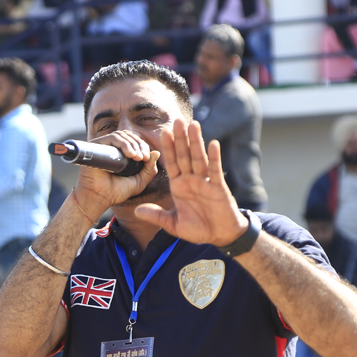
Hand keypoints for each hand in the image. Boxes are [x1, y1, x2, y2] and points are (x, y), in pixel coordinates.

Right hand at [73, 129, 161, 217]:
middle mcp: (112, 147)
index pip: (135, 142)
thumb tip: (157, 152)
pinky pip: (113, 138)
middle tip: (144, 158)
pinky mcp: (97, 145)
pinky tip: (130, 155)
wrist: (99, 197)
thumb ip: (149, 169)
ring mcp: (104, 145)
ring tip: (137, 157)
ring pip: (122, 135)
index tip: (147, 158)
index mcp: (122, 154)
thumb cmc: (116, 192)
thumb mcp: (139, 181)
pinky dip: (124, 144)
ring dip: (133, 144)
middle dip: (140, 145)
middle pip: (130, 136)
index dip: (143, 147)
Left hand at [134, 120, 245, 246]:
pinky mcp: (218, 187)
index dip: (167, 148)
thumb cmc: (199, 229)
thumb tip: (136, 211)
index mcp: (179, 186)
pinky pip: (215, 170)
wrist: (220, 236)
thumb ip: (156, 216)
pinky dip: (214, 157)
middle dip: (180, 139)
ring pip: (199, 158)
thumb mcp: (173, 224)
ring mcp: (205, 182)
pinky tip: (213, 144)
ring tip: (193, 124)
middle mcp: (191, 180)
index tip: (162, 132)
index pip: (171, 163)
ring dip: (196, 142)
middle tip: (176, 120)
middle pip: (185, 155)